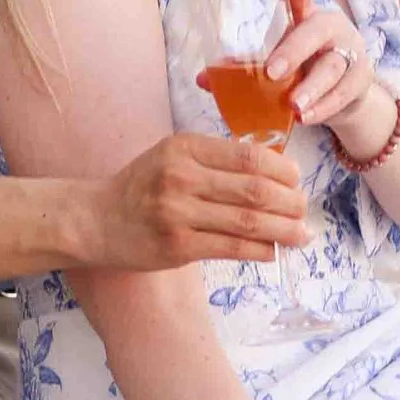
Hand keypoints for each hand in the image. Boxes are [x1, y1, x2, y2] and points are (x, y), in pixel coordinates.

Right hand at [84, 131, 306, 270]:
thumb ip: (216, 160)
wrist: (96, 220)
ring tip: (301, 235)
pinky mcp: (176, 246)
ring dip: (283, 230)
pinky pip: (231, 248)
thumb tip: (275, 171)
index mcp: (185, 148)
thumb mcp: (173, 157)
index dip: (282, 170)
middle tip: (304, 209)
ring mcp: (177, 213)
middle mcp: (181, 177)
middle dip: (289, 202)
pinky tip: (273, 251)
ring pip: (248, 222)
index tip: (296, 180)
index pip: (249, 156)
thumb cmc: (143, 187)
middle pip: (254, 190)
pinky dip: (259, 250)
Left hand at [252, 0, 386, 145]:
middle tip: (272, 73)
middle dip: (295, 50)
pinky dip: (324, 108)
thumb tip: (203, 79)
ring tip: (294, 107)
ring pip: (333, 66)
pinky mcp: (361, 79)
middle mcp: (331, 29)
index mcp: (306, 16)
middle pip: (318, 29)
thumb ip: (244, 69)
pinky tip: (306, 118)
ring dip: (312, 88)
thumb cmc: (304, 71)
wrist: (344, 96)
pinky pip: (344, 93)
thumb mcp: (277, 64)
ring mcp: (350, 52)